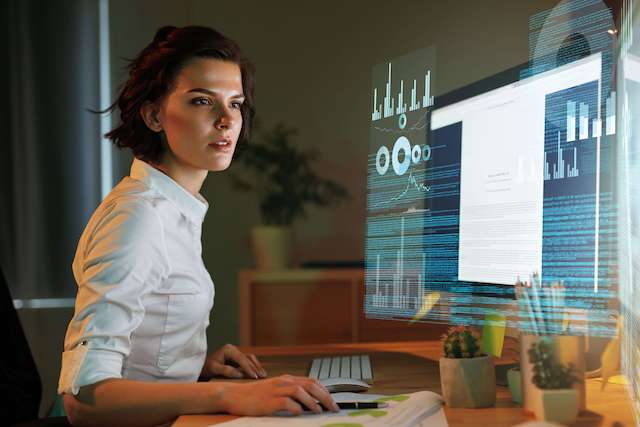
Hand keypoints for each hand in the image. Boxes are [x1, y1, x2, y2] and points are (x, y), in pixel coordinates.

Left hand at [201, 343, 266, 379]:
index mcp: (228, 349)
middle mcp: (233, 349)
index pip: (241, 359)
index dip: (249, 368)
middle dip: (255, 368)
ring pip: (250, 358)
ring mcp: (236, 352)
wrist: (203, 368)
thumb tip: (241, 374)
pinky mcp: (237, 358)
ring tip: (264, 375)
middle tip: (262, 377)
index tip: (255, 376)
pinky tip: (259, 373)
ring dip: (257, 366)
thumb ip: (227, 370)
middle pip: (247, 358)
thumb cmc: (207, 368)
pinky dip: (254, 366)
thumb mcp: (214, 369)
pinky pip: (248, 361)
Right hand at [221, 375, 339, 415]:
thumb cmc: (253, 396)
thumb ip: (290, 393)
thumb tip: (308, 403)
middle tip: (334, 407)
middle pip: (310, 385)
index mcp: (286, 379)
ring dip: (314, 402)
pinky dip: (297, 408)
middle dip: (325, 396)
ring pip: (301, 391)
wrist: (234, 395)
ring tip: (321, 411)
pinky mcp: (269, 400)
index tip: (333, 401)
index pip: (312, 381)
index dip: (325, 391)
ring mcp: (276, 390)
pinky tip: (302, 413)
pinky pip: (287, 402)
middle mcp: (283, 381)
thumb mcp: (274, 390)